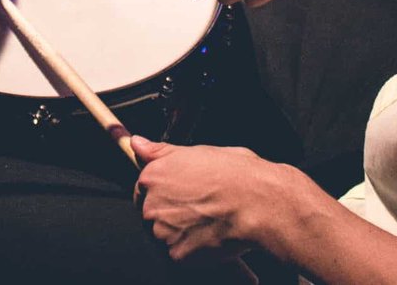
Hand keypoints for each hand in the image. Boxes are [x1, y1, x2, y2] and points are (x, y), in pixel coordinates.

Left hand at [132, 136, 310, 263]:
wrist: (259, 203)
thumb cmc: (236, 175)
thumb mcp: (197, 151)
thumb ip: (160, 151)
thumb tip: (137, 143)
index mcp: (153, 175)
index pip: (144, 187)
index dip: (165, 191)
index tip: (181, 194)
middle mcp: (152, 203)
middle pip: (152, 212)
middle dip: (171, 212)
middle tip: (199, 207)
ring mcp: (163, 231)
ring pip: (165, 234)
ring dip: (181, 231)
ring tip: (208, 220)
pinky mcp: (177, 253)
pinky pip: (179, 253)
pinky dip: (193, 248)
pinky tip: (211, 234)